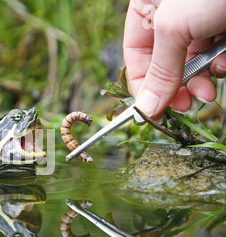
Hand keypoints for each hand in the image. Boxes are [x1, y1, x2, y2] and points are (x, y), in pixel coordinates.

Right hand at [123, 0, 225, 118]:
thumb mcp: (174, 27)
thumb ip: (160, 70)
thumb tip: (145, 108)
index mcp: (148, 7)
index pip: (136, 54)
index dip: (143, 84)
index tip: (153, 110)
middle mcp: (173, 15)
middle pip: (166, 62)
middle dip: (177, 86)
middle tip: (185, 104)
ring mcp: (202, 20)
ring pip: (195, 62)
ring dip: (202, 79)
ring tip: (209, 89)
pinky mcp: (224, 25)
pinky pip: (219, 54)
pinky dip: (223, 65)